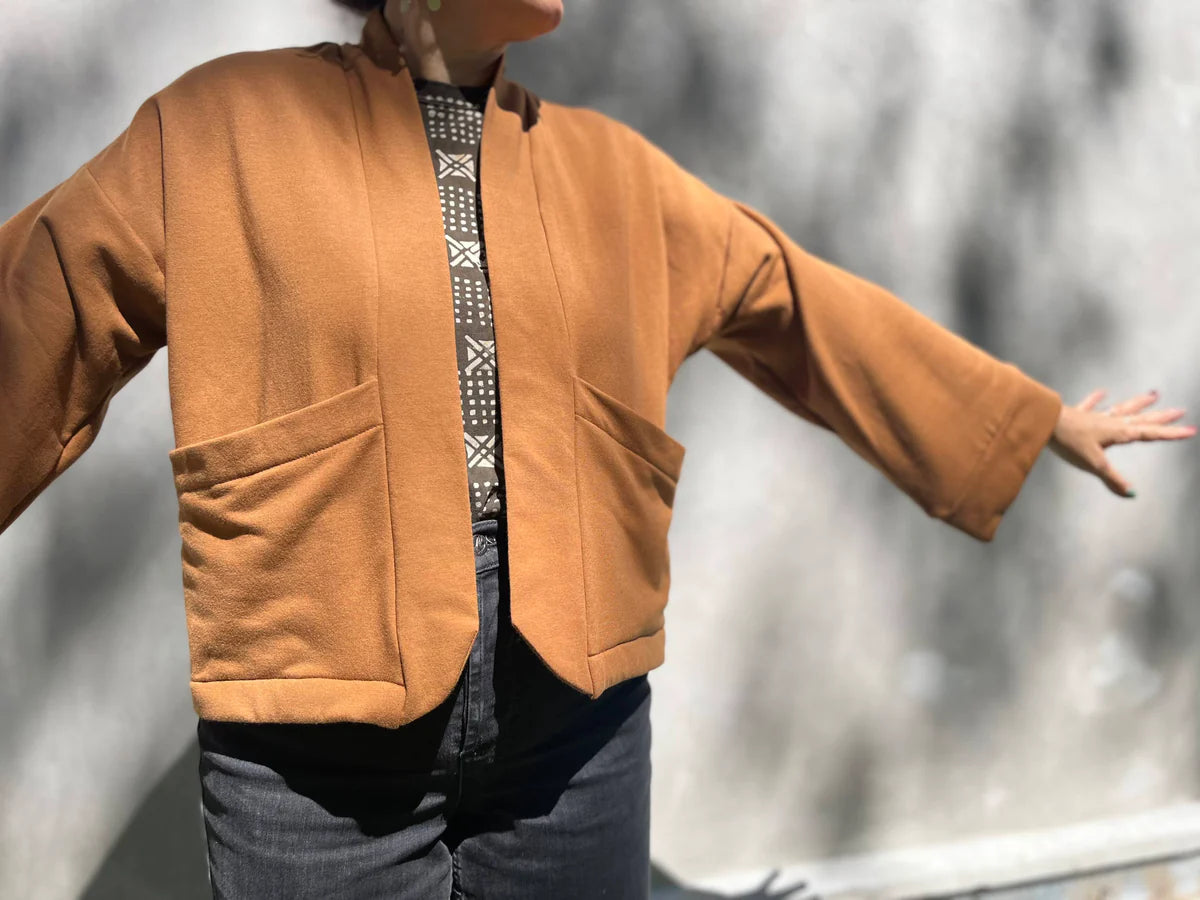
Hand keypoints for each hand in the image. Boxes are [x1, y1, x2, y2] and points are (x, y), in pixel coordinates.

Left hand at [1047, 388, 1195, 497]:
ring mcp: (1095, 416)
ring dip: (1138, 403)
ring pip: (1122, 408)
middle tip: (1180, 410)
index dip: (1171, 434)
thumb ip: (1113, 479)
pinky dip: (1097, 399)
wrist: (1044, 422)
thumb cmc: (1068, 441)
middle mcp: (1110, 422)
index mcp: (1119, 432)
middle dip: (1161, 417)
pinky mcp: (1078, 415)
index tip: (1191, 430)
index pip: (1150, 434)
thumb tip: (1131, 493)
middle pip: (1141, 419)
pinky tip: (1102, 392)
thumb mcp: (1094, 464)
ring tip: (1153, 394)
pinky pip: (1091, 405)